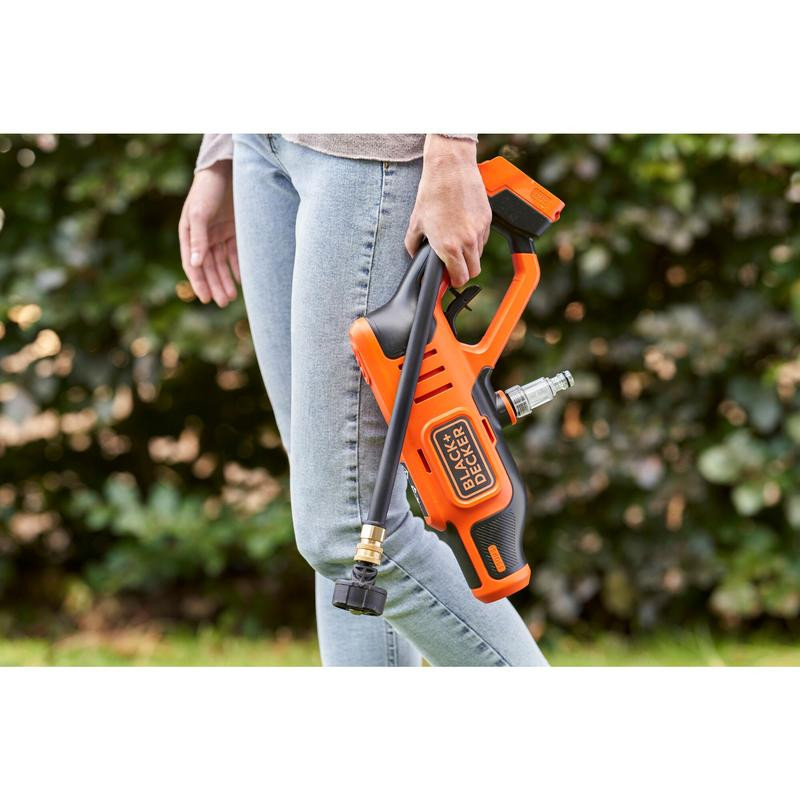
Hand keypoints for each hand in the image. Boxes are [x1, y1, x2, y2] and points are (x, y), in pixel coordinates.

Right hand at [178, 160, 238, 306]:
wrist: (227, 170)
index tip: (205, 299)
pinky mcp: (234, 231)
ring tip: (232, 297)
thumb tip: (195, 265)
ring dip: (226, 280)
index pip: (192, 264)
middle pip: (209, 267)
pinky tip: (242, 280)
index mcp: (188, 234)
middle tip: (223, 302)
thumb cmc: (207, 190)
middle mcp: (203, 237)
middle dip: (215, 285)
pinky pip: (235, 254)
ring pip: (222, 264)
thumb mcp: (199, 214)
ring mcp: (218, 234)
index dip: (198, 282)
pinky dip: (237, 267)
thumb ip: (198, 239)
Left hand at [404, 135, 491, 287]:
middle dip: (463, 271)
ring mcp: (479, 231)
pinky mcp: (487, 220)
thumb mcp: (416, 223)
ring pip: (479, 255)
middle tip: (453, 264)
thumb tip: (416, 255)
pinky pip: (484, 239)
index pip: (460, 278)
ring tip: (456, 242)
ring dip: (469, 255)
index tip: (449, 278)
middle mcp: (467, 242)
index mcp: (448, 247)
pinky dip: (475, 240)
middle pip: (473, 271)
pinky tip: (463, 228)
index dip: (454, 281)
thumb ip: (413, 246)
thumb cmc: (432, 193)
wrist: (450, 169)